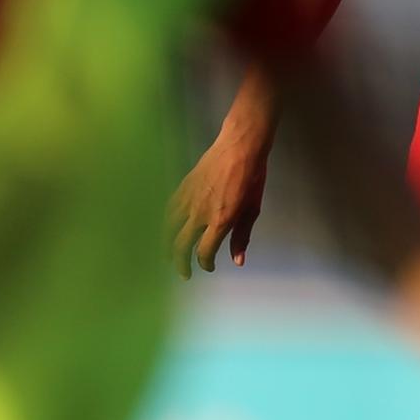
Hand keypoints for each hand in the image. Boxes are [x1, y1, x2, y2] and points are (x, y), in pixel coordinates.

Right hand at [172, 115, 273, 274]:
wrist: (239, 147)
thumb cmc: (251, 178)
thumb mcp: (252, 209)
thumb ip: (242, 236)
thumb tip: (237, 261)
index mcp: (220, 221)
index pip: (204, 252)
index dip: (205, 263)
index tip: (209, 266)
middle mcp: (200, 214)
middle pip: (181, 246)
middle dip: (181, 263)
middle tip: (184, 273)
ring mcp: (188, 200)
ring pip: (168, 230)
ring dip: (166, 246)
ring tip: (168, 255)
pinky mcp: (182, 188)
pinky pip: (168, 211)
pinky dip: (166, 224)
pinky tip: (168, 229)